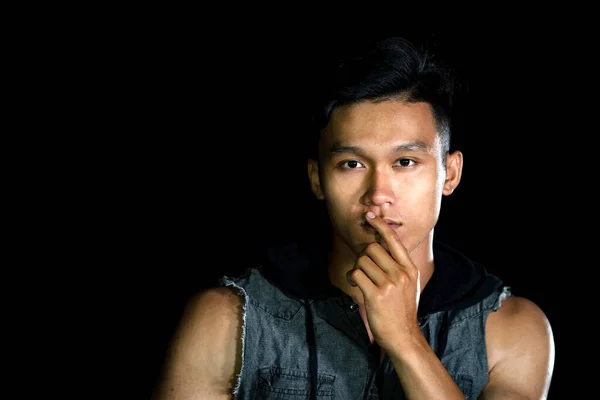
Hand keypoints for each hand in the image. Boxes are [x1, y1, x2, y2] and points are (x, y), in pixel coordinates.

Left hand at [346, 211, 421, 350]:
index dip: (380, 226)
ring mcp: (389, 284)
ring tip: (360, 279)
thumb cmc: (402, 309)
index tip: (370, 216)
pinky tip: (356, 285)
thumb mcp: (409, 284)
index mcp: (409, 269)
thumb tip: (382, 245)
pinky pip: (357, 274)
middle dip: (362, 254)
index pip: (393, 240)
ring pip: (362, 260)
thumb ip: (398, 266)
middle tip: (362, 267)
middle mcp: (401, 274)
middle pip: (372, 248)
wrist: (403, 336)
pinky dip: (353, 277)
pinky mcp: (376, 295)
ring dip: (357, 268)